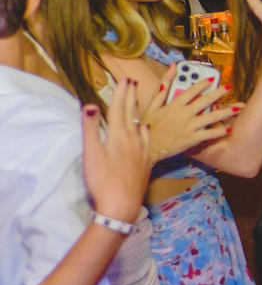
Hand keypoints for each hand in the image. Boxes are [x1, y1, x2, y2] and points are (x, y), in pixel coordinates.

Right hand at [83, 78, 150, 223]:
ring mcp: (142, 152)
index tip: (125, 78)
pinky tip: (147, 130)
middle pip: (131, 114)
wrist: (122, 205)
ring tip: (139, 101)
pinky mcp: (145, 163)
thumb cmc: (103, 180)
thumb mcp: (92, 153)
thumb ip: (91, 128)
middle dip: (131, 97)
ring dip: (139, 111)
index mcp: (118, 135)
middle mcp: (133, 140)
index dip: (121, 93)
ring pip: (141, 125)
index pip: (119, 109)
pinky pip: (148, 140)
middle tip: (133, 82)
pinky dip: (146, 130)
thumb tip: (89, 104)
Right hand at [142, 65, 242, 161]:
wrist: (146, 147)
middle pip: (205, 101)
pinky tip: (229, 129)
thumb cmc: (147, 125)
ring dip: (226, 112)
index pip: (192, 90)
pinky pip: (209, 134)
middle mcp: (184, 114)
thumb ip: (164, 84)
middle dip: (219, 93)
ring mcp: (189, 126)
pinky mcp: (192, 139)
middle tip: (229, 88)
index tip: (213, 78)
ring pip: (211, 117)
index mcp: (174, 104)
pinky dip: (219, 132)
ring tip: (237, 108)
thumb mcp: (152, 103)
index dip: (204, 83)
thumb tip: (172, 66)